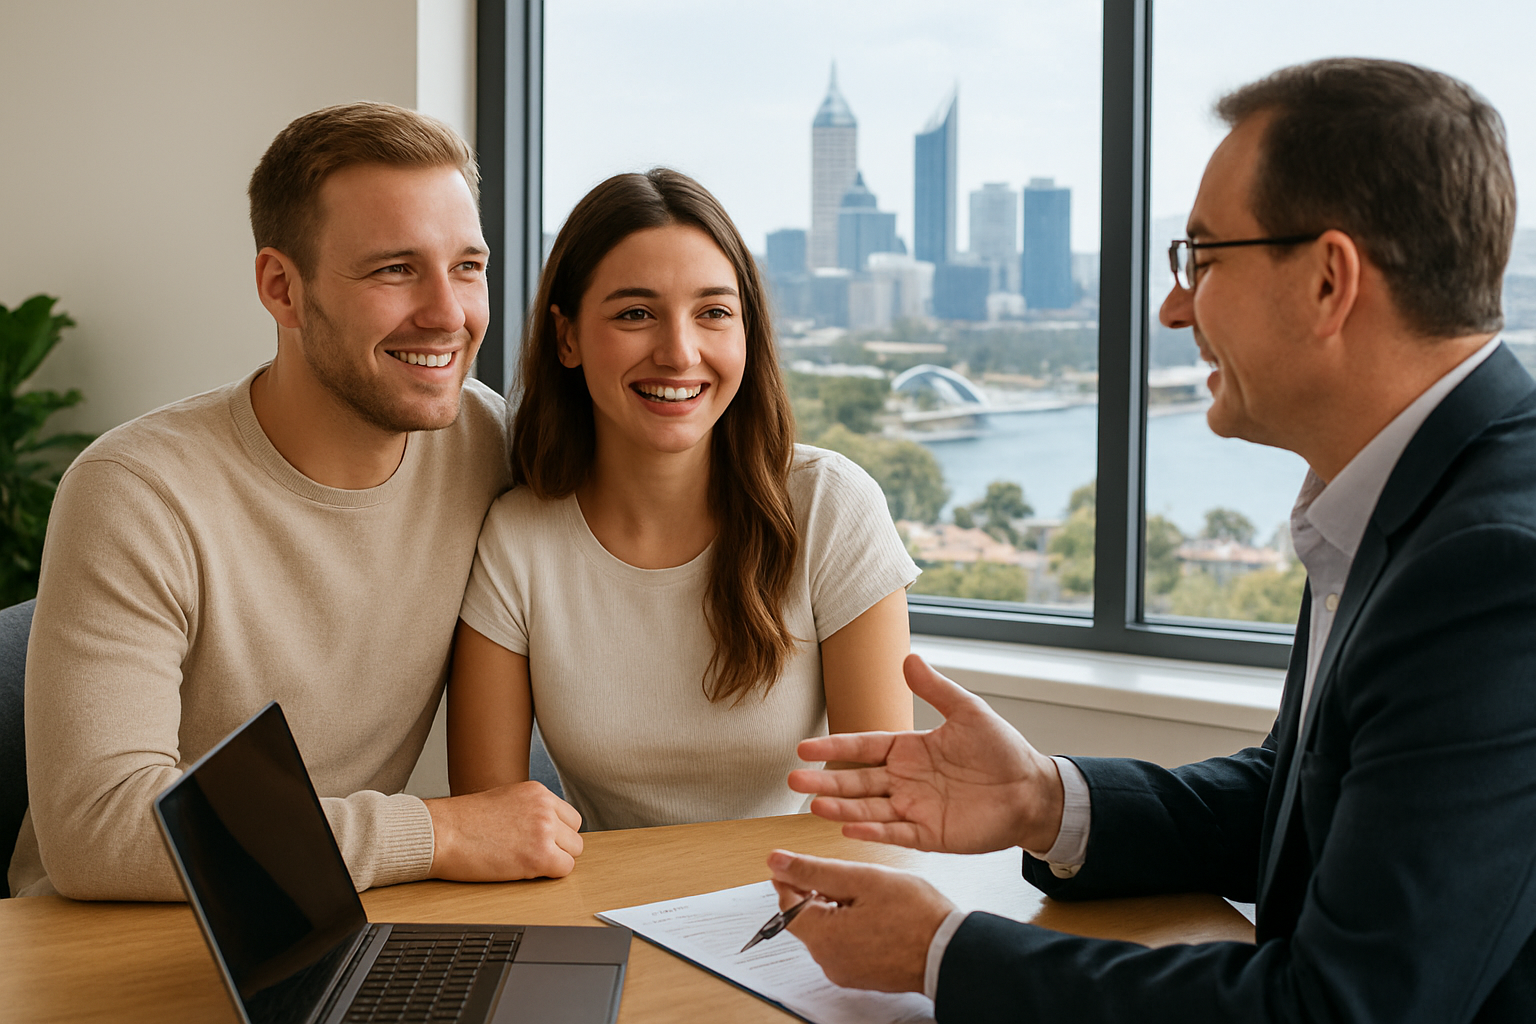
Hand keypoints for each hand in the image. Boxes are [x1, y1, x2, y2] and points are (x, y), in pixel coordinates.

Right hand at [425, 780, 582, 880]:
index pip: (569, 817)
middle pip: (575, 835)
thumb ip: (529, 810)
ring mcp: (544, 830)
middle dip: (558, 848)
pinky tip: (524, 870)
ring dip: (554, 861)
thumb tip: (545, 829)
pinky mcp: (539, 854)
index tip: (540, 842)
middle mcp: (545, 807)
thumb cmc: (461, 821)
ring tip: (525, 862)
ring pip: (573, 853)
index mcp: (537, 792)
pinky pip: (564, 869)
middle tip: (531, 854)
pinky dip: (548, 875)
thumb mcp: (503, 800)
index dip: (557, 834)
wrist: (440, 832)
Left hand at [766, 850, 954, 993]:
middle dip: (820, 893)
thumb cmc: (915, 915)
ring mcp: (846, 972)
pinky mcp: (862, 975)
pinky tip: (877, 915)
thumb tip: (777, 861)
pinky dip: (852, 926)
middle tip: (850, 877)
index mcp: (823, 938)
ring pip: (827, 931)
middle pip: (806, 919)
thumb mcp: (862, 879)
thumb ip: (815, 870)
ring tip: (870, 895)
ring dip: (838, 909)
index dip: (791, 878)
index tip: (802, 863)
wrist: (951, 952)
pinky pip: (845, 945)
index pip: (786, 904)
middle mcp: (829, 961)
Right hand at [790, 654, 1063, 852]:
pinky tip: (850, 827)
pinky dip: (873, 831)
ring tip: (815, 804)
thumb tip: (908, 657)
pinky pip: (895, 833)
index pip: (863, 747)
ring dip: (842, 806)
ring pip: (869, 808)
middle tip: (795, 779)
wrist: (1031, 790)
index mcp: (908, 749)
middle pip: (857, 780)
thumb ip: (936, 689)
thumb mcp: (968, 712)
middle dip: (826, 780)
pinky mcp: (929, 834)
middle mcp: (904, 780)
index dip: (835, 746)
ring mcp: (914, 808)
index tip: (804, 748)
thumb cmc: (1001, 750)